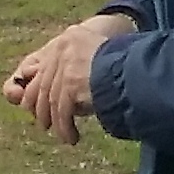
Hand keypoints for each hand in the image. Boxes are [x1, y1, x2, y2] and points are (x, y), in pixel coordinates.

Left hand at [5, 14, 133, 144]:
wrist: (137, 70)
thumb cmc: (126, 67)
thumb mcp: (98, 58)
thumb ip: (77, 67)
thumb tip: (54, 92)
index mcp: (70, 37)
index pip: (43, 65)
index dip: (37, 88)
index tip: (35, 104)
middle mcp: (64, 47)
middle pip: (43, 83)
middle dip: (42, 108)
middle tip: (45, 124)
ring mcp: (66, 64)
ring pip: (50, 99)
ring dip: (56, 121)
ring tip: (63, 135)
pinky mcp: (70, 82)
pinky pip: (61, 110)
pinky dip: (65, 126)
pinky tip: (71, 136)